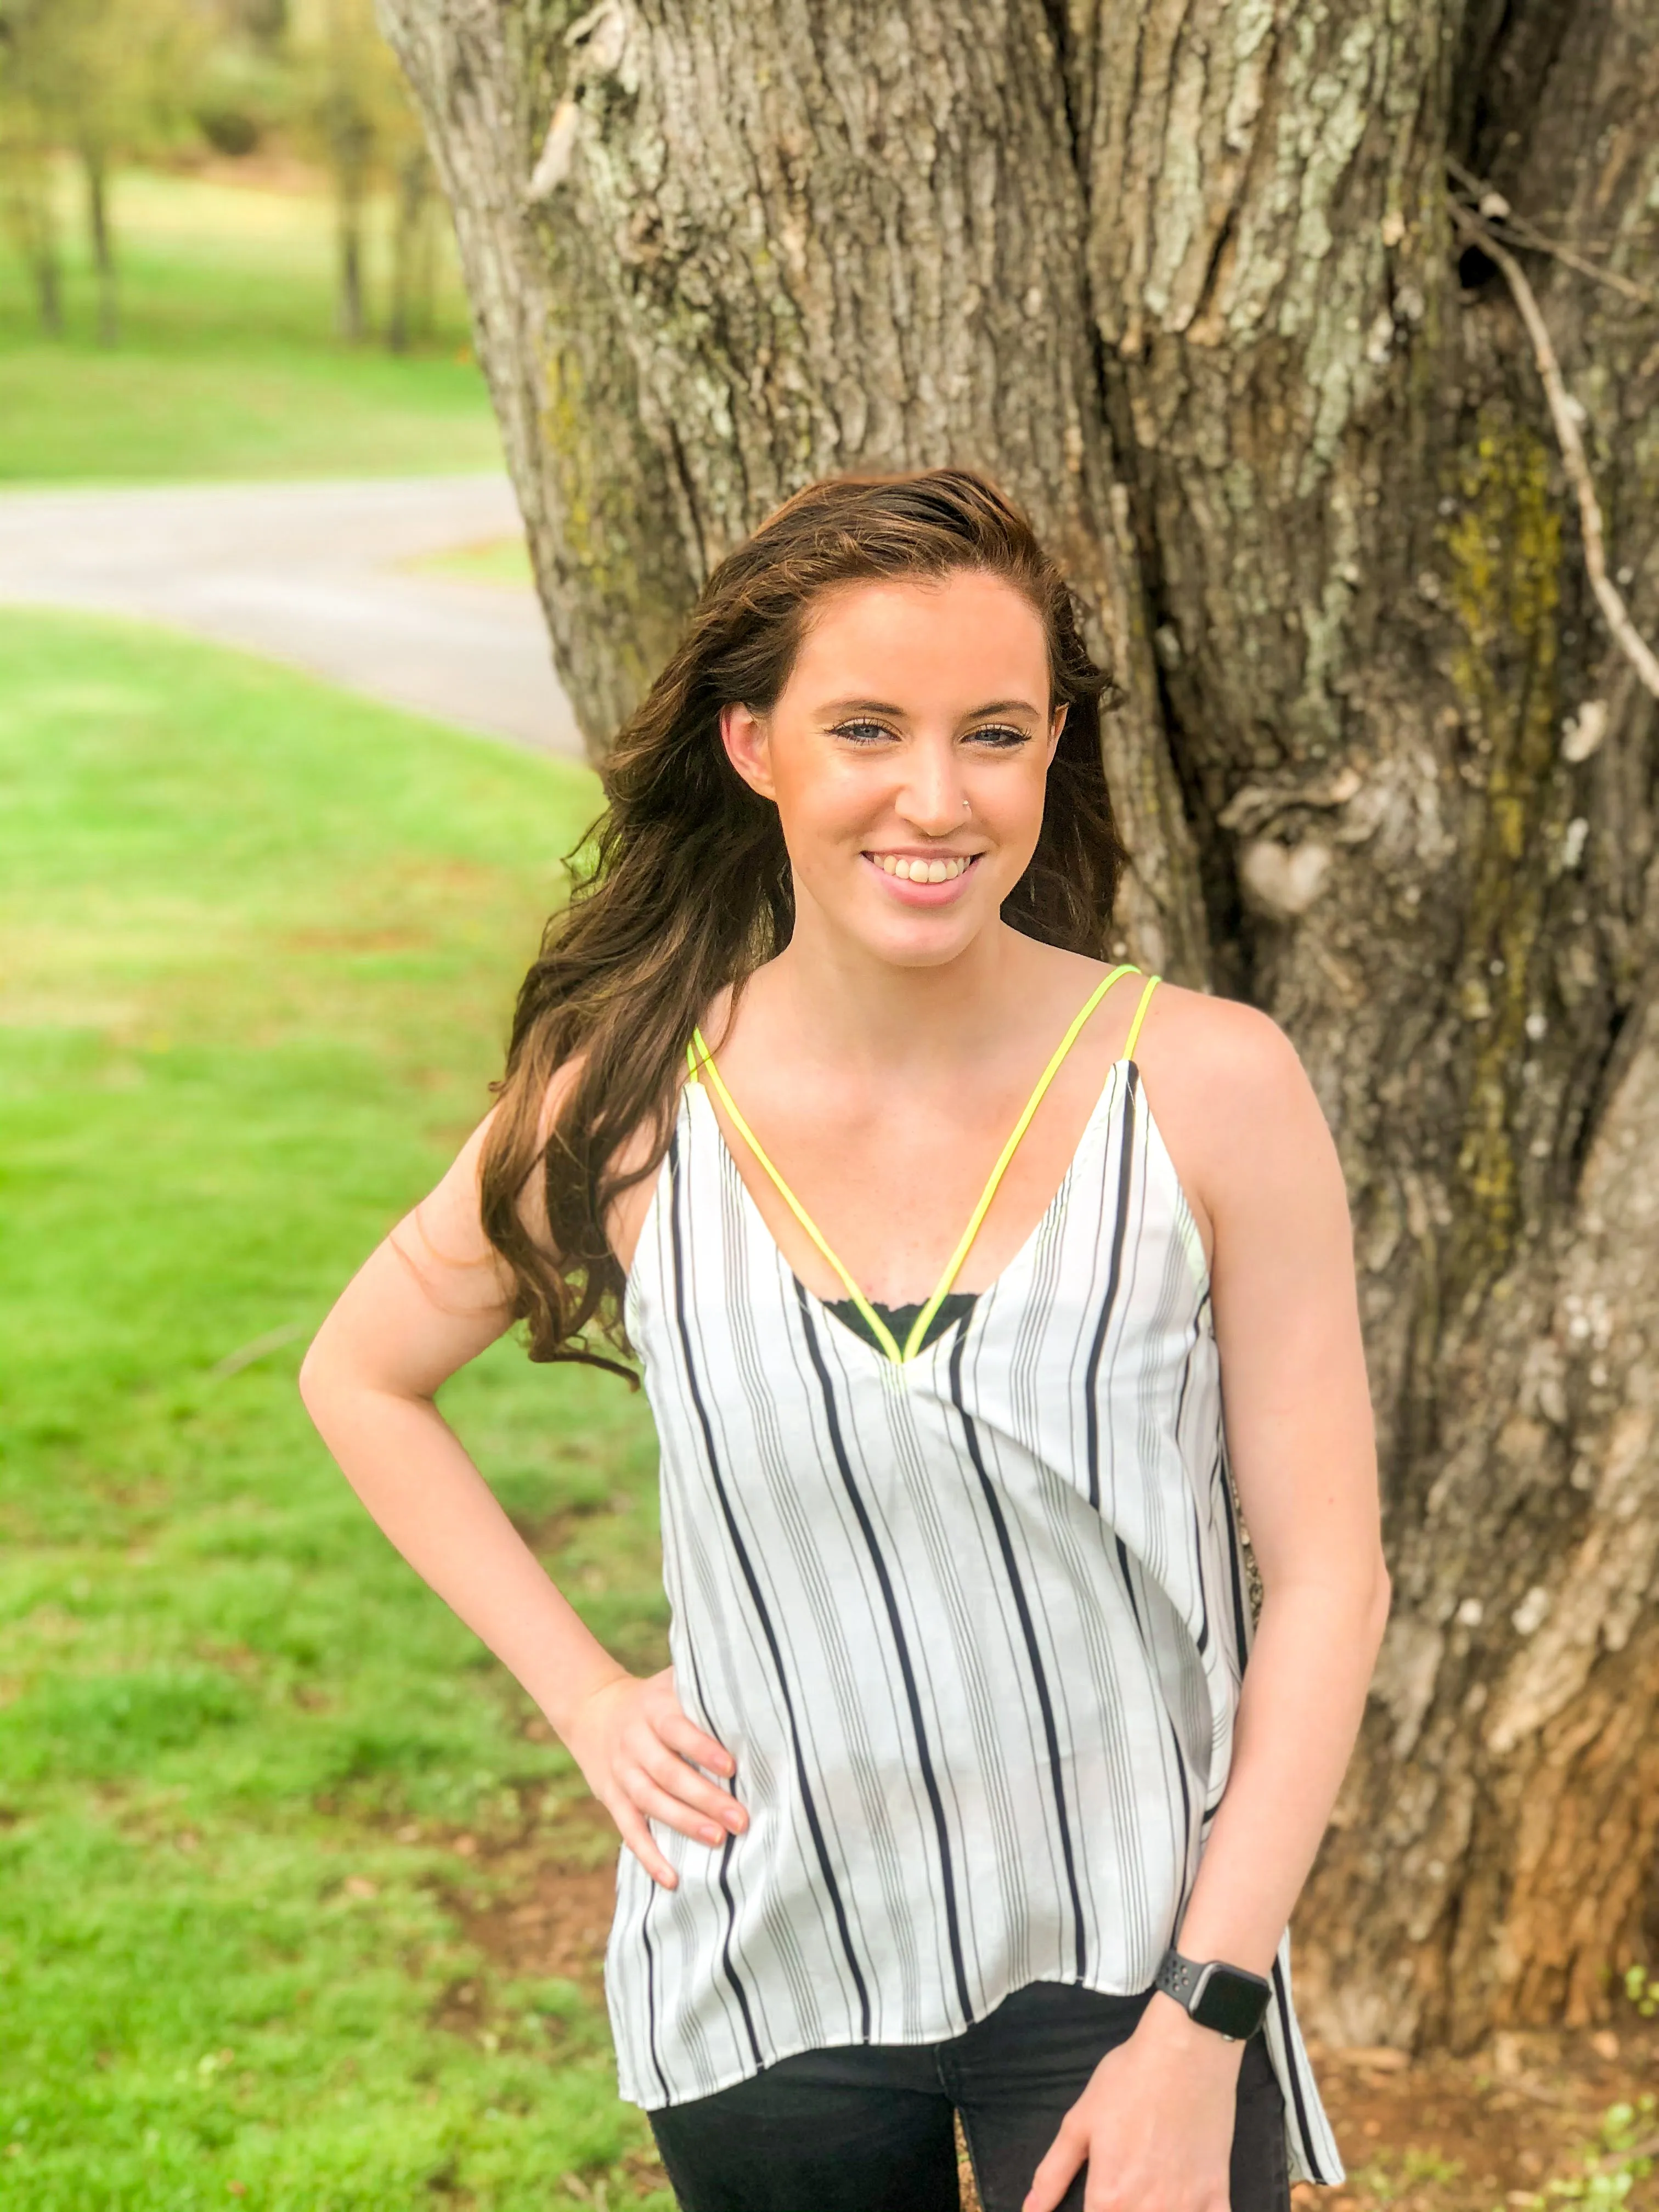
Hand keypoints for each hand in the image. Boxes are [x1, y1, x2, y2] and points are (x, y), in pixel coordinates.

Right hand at [560, 1665, 746, 1887]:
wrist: (593, 1710)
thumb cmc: (655, 1700)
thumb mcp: (672, 1683)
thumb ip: (704, 1689)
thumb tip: (757, 1695)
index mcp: (652, 1710)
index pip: (676, 1729)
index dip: (701, 1748)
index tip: (731, 1767)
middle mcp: (634, 1742)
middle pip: (667, 1772)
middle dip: (703, 1797)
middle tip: (739, 1819)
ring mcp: (621, 1773)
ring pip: (650, 1802)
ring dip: (683, 1824)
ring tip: (718, 1841)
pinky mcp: (612, 1799)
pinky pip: (629, 1830)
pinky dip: (649, 1856)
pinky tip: (671, 1879)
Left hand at [1023, 1993, 1244, 2211]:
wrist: (1186, 2051)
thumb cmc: (1128, 2082)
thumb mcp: (1079, 2122)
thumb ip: (1052, 2174)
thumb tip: (1030, 2211)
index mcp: (1109, 2199)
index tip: (1095, 2203)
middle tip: (1118, 2193)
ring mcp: (1187, 2207)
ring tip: (1145, 2196)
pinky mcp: (1219, 2195)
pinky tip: (1184, 2204)